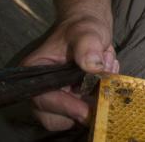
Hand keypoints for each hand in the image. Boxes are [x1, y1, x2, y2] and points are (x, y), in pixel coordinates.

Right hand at [20, 14, 118, 130]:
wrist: (92, 29)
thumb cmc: (84, 27)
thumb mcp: (86, 32)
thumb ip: (87, 46)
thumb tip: (93, 65)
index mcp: (36, 73)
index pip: (44, 100)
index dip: (66, 107)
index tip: (88, 109)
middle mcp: (43, 88)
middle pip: (57, 116)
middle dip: (84, 104)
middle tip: (105, 82)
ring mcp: (59, 95)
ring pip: (76, 113)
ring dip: (97, 96)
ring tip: (107, 67)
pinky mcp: (74, 98)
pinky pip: (88, 107)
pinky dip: (102, 94)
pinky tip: (108, 71)